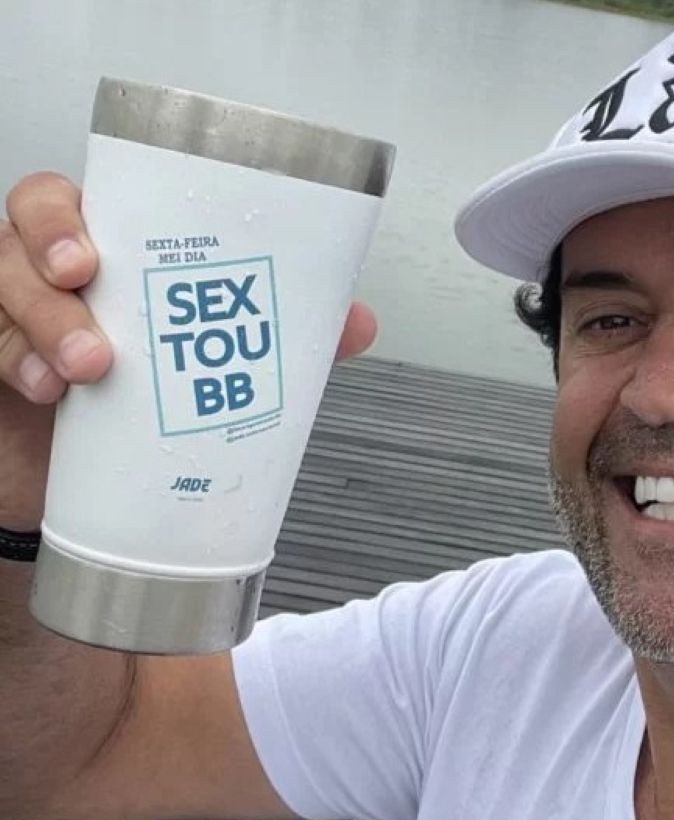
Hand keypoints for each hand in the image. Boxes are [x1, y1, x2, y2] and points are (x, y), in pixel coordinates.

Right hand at [0, 172, 378, 530]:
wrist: (109, 484)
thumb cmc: (165, 400)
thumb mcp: (225, 363)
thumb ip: (288, 339)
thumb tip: (356, 323)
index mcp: (114, 250)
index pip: (74, 198)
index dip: (67, 213)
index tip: (92, 251)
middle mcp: (57, 271)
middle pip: (27, 223)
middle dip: (48, 250)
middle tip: (83, 283)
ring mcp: (19, 315)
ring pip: (4, 282)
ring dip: (42, 320)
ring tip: (86, 367)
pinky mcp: (0, 361)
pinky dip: (17, 365)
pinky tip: (45, 391)